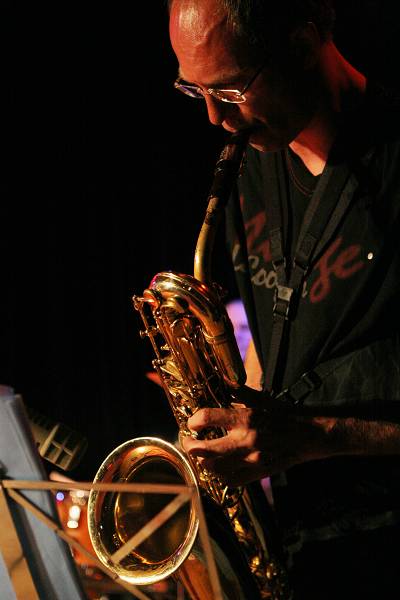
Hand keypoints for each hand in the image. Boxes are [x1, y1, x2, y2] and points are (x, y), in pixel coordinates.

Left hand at [181, 390, 333, 486]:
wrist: (312, 435)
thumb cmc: (286, 414)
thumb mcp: (262, 398)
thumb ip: (237, 390)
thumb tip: (219, 378)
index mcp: (246, 418)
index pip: (207, 418)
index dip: (194, 420)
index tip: (193, 422)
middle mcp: (247, 440)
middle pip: (204, 449)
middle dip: (190, 444)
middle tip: (188, 439)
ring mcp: (252, 460)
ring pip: (214, 468)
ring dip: (202, 461)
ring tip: (200, 453)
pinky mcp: (259, 473)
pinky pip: (231, 481)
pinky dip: (219, 475)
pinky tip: (217, 466)